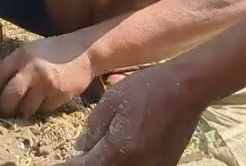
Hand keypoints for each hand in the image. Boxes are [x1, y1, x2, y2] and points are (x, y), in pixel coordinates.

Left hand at [0, 33, 95, 117]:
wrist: (85, 53)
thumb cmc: (54, 50)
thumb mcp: (31, 49)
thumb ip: (15, 64)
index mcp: (22, 55)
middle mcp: (33, 69)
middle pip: (10, 97)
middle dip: (6, 107)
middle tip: (7, 109)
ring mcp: (47, 84)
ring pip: (27, 108)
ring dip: (24, 110)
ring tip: (25, 106)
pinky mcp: (60, 95)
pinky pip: (44, 110)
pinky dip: (41, 109)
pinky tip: (43, 101)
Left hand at [65, 65, 204, 165]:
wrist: (186, 88)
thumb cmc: (146, 89)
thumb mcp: (111, 101)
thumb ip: (94, 128)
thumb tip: (81, 148)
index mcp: (121, 150)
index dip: (72, 165)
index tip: (59, 163)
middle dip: (89, 165)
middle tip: (80, 158)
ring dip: (106, 165)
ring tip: (95, 155)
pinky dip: (123, 164)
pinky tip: (118, 156)